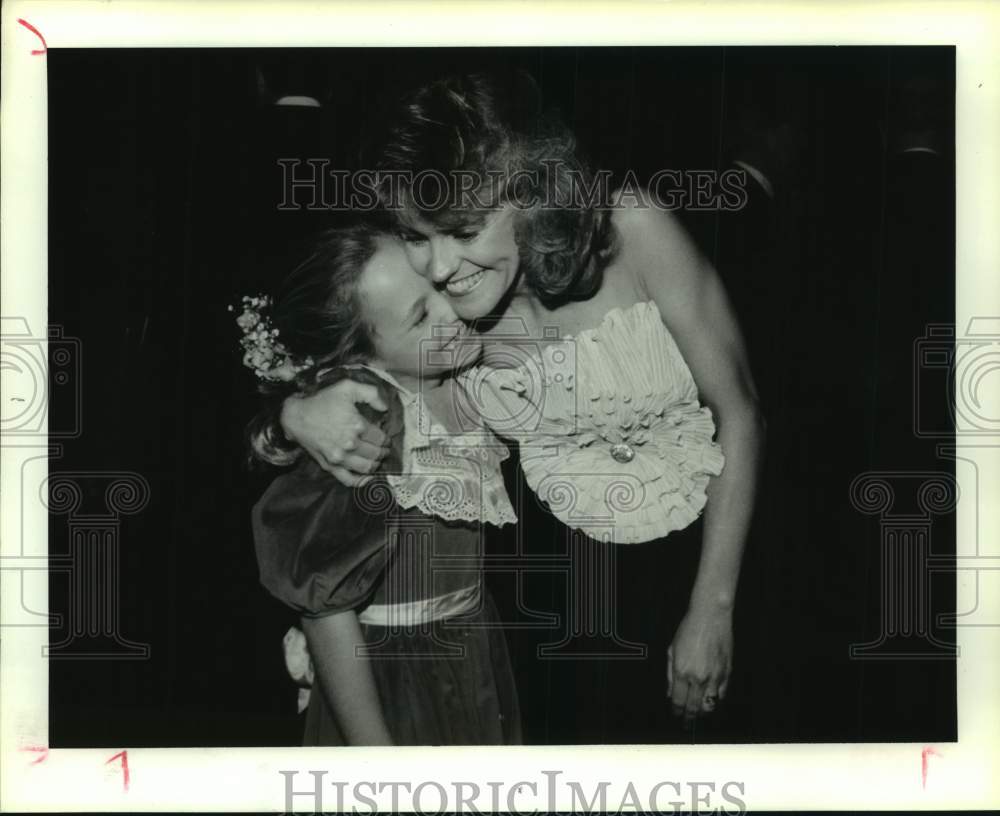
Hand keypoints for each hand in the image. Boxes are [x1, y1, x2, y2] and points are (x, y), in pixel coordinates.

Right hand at [280, 380, 389, 485]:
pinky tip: (366, 478)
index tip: (386, 438)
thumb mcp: (347, 387)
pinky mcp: (330, 466)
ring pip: (366, 468)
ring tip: (376, 460)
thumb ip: (370, 393)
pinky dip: (360, 481)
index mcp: (357, 425)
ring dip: (375, 465)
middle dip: (383, 452)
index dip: (386, 439)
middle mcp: (350, 444)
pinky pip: (348, 480)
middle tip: (384, 449)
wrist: (296, 416)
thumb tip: (385, 407)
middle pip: (376, 454)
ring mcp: (340, 458)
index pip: (381, 438)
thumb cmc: (321, 401)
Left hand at [666, 603, 732, 724]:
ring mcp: (715, 676)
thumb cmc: (689, 630)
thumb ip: (670, 675)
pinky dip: (715, 700)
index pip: (679, 701)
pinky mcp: (727, 673)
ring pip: (710, 705)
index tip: (676, 716)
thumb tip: (671, 694)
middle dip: (689, 718)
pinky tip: (710, 701)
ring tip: (698, 714)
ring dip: (702, 712)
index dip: (677, 712)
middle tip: (686, 723)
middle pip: (694, 707)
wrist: (711, 616)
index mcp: (682, 671)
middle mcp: (699, 677)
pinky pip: (722, 694)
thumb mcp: (672, 650)